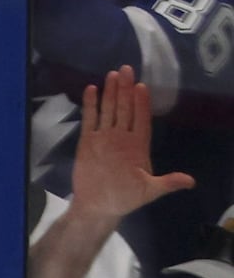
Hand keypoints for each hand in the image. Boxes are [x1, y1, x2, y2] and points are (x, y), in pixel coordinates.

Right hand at [71, 66, 194, 223]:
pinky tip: (91, 90)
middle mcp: (122, 137)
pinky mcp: (87, 143)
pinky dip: (90, 106)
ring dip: (110, 93)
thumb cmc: (124, 199)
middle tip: (126, 69)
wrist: (97, 207)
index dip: (141, 103)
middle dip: (125, 90)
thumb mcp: (149, 191)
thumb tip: (190, 182)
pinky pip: (89, 120)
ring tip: (111, 75)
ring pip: (108, 110)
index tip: (141, 86)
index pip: (141, 118)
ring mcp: (104, 138)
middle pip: (125, 108)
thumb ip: (167, 183)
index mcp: (138, 145)